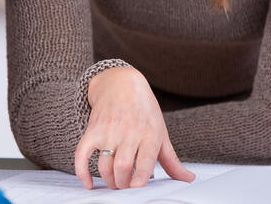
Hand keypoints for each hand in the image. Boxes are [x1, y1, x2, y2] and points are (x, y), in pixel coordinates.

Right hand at [73, 67, 195, 189]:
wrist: (121, 83)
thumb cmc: (144, 110)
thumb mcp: (161, 132)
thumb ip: (172, 159)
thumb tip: (188, 178)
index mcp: (149, 133)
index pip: (145, 159)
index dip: (140, 177)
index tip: (138, 187)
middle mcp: (129, 131)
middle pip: (122, 166)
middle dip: (123, 184)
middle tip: (126, 186)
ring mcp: (109, 131)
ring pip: (104, 165)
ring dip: (109, 181)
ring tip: (115, 182)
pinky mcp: (92, 131)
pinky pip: (82, 154)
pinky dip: (82, 172)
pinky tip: (89, 183)